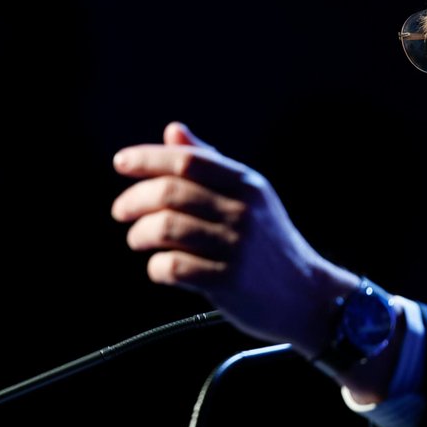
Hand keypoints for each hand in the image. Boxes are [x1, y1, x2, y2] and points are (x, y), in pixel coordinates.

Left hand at [111, 121, 355, 353]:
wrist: (306, 296)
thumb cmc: (267, 242)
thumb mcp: (248, 195)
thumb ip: (209, 163)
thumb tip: (173, 130)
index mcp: (247, 183)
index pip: (188, 161)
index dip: (148, 158)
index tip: (120, 162)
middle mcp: (243, 211)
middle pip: (170, 192)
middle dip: (134, 200)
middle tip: (120, 211)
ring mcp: (236, 247)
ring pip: (166, 228)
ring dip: (140, 234)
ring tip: (138, 239)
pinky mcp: (228, 282)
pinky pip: (174, 267)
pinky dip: (156, 267)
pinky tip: (160, 267)